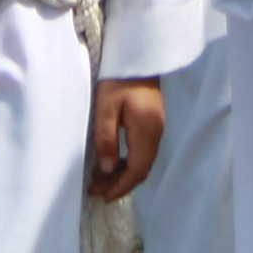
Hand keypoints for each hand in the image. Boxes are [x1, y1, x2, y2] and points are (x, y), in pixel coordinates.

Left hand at [89, 76, 164, 200]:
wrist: (137, 56)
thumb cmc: (118, 79)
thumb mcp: (105, 108)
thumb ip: (106, 139)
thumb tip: (106, 170)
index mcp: (147, 131)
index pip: (137, 169)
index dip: (120, 186)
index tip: (103, 196)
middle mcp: (156, 133)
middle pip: (141, 169)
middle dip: (120, 184)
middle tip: (96, 190)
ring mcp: (157, 128)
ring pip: (142, 162)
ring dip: (122, 174)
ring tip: (99, 179)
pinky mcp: (153, 123)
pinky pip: (142, 152)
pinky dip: (127, 162)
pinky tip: (112, 162)